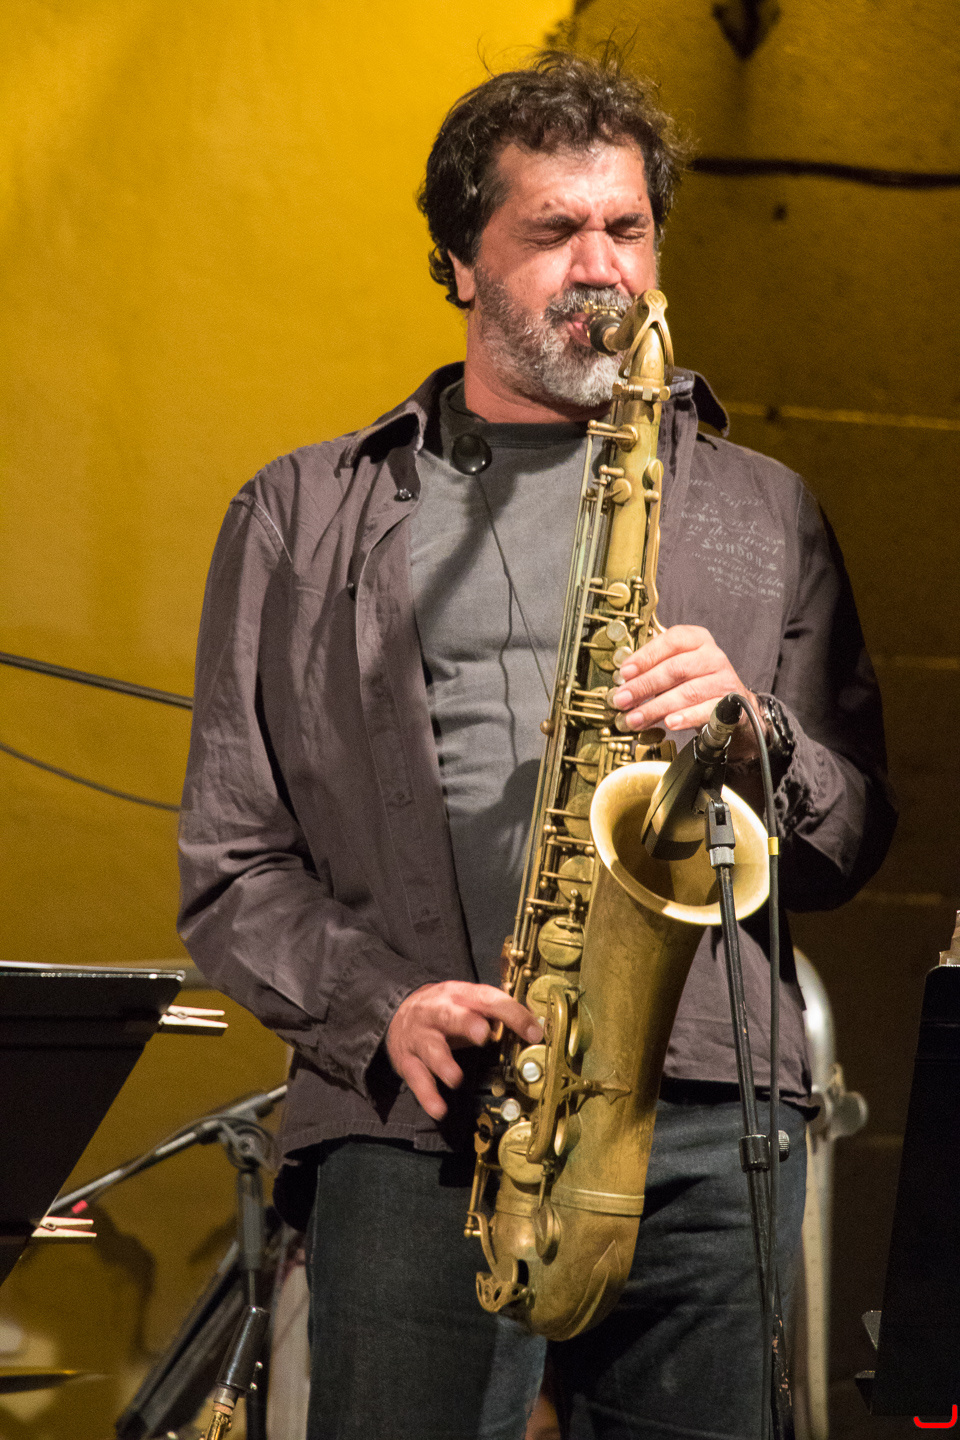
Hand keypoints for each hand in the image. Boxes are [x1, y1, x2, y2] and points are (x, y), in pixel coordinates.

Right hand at [385, 980, 542, 1120]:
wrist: (397, 1013)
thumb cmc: (444, 1011)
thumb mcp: (468, 1003)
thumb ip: (496, 1015)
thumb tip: (535, 1029)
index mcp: (460, 995)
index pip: (488, 999)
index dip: (512, 1013)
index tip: (534, 1032)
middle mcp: (437, 1012)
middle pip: (451, 1015)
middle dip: (467, 1024)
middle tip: (483, 1035)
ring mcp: (421, 1036)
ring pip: (431, 1048)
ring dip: (444, 1063)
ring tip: (455, 1078)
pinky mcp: (408, 1060)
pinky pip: (417, 1078)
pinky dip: (428, 1095)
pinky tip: (439, 1108)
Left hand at [610, 624, 760, 755]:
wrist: (733, 706)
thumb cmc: (696, 683)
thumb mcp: (675, 669)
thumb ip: (652, 672)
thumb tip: (623, 685)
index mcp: (697, 639)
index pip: (671, 641)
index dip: (646, 656)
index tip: (624, 673)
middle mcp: (712, 656)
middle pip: (675, 668)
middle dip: (644, 686)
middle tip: (622, 699)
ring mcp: (723, 679)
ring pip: (686, 692)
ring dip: (656, 707)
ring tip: (635, 718)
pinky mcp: (730, 703)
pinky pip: (705, 710)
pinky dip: (686, 717)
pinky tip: (669, 723)